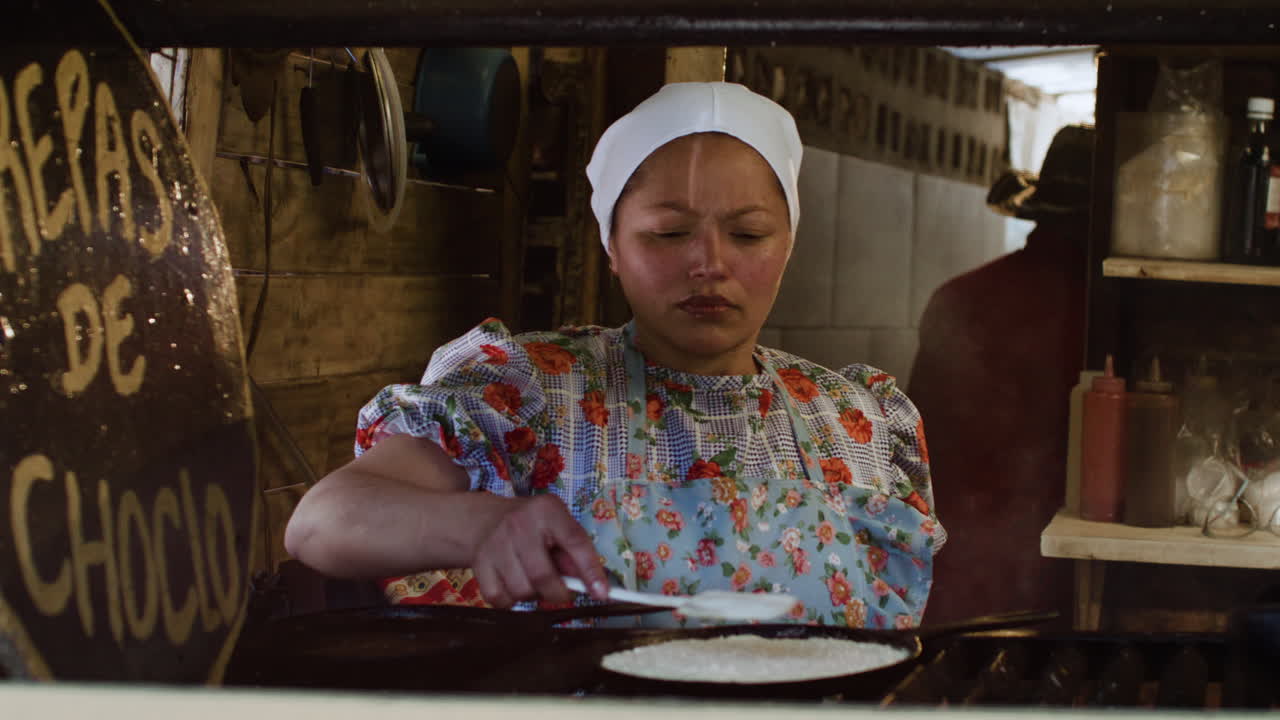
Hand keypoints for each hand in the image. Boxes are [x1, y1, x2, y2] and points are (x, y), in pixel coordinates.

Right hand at [471, 494, 609, 607]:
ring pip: (522, 591)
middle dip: (558, 593)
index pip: (575, 541)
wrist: (482, 519)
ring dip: (533, 596)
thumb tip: (593, 584)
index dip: (590, 570)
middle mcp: (519, 524)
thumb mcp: (556, 525)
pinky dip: (511, 601)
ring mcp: (495, 544)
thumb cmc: (530, 526)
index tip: (602, 594)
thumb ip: (574, 552)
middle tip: (562, 591)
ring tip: (533, 580)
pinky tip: (513, 585)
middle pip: (543, 576)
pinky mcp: (478, 564)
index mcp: (547, 510)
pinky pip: (500, 599)